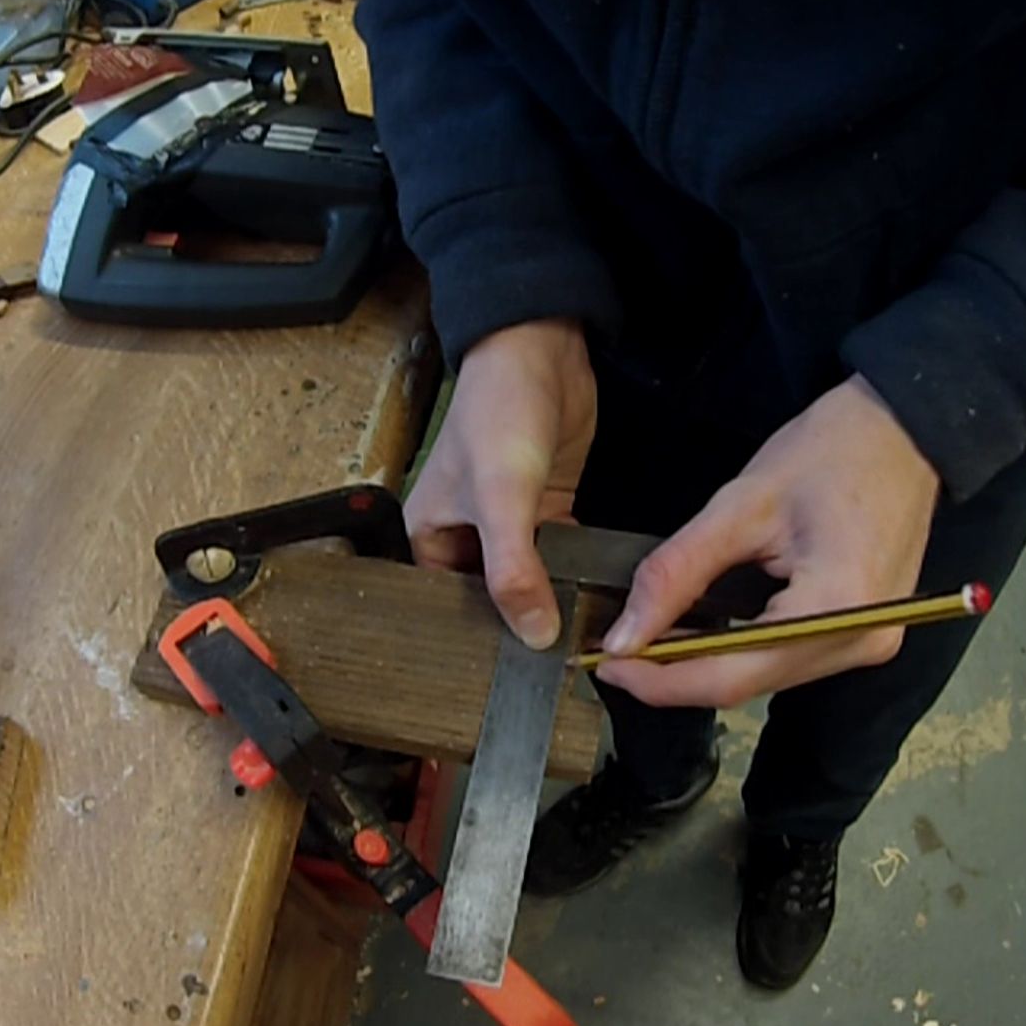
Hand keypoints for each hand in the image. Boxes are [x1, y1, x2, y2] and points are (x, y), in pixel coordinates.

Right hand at [405, 319, 597, 648]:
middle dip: (518, 625)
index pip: (445, 608)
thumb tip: (533, 635)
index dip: (475, 640)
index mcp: (429, 535)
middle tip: (555, 671)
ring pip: (530, 582)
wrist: (541, 349)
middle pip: (490, 600)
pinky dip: (574, 573)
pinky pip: (559, 556)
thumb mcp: (500, 498)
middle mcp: (465, 535)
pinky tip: (597, 600)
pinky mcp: (548, 509)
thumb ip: (513, 570)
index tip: (511, 677)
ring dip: (552, 603)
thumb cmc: (497, 412)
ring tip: (581, 645)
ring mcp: (510, 524)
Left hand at [594, 375, 939, 706]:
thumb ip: (676, 574)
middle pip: (750, 683)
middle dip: (677, 675)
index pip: (734, 674)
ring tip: (650, 641)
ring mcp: (870, 642)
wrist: (905, 429)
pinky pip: (790, 658)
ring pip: (767, 677)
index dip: (663, 680)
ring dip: (707, 665)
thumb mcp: (740, 505)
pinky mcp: (866, 631)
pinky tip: (703, 631)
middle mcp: (861, 641)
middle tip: (616, 653)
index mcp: (838, 609)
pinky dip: (741, 650)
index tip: (606, 666)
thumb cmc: (831, 450)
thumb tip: (625, 636)